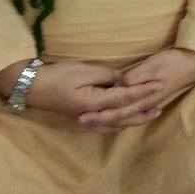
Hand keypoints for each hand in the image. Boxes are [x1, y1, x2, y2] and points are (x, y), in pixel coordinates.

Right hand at [0, 60, 163, 123]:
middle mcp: (93, 115)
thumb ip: (107, 76)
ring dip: (134, 118)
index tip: (160, 85)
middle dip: (143, 110)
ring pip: (116, 122)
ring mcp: (88, 118)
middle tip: (162, 105)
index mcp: (95, 104)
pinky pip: (107, 121)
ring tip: (150, 113)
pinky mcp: (84, 115)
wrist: (33, 87)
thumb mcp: (84, 71)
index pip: (125, 98)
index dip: (144, 91)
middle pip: (124, 116)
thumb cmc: (58, 76)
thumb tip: (123, 81)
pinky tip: (126, 117)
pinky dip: (120, 120)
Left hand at [77, 48, 194, 131]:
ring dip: (108, 120)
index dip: (100, 114)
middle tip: (80, 120)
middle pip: (119, 117)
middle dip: (99, 120)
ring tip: (91, 121)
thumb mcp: (153, 66)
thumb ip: (136, 77)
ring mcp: (148, 102)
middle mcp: (144, 104)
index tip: (82, 115)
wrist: (193, 63)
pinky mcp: (149, 98)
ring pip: (124, 117)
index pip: (118, 110)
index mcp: (144, 97)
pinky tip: (113, 115)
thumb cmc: (173, 62)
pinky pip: (130, 112)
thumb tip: (118, 87)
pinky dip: (119, 117)